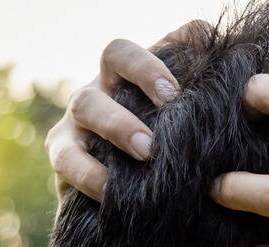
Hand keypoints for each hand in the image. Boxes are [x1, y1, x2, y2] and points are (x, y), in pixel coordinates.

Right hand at [44, 21, 208, 200]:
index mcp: (121, 79)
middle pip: (96, 85)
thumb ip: (190, 68)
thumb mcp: (179, 109)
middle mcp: (96, 95)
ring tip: (145, 155)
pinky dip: (90, 176)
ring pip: (83, 110)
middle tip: (155, 140)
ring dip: (115, 130)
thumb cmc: (165, 141)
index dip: (145, 68)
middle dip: (125, 112)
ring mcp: (74, 127)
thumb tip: (204, 32)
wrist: (141, 192)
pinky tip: (113, 191)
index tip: (173, 95)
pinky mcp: (64, 162)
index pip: (121, 54)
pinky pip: (67, 163)